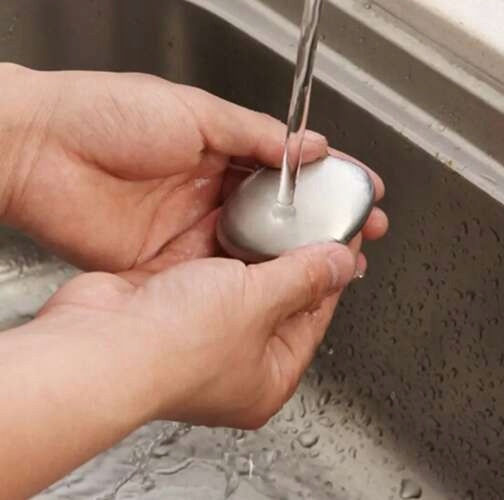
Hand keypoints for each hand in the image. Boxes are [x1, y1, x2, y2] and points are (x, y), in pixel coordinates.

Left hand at [0, 64, 386, 273]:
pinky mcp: (169, 261)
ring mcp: (192, 230)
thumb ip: (254, 135)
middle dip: (320, 226)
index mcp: (221, 152)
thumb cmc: (107, 115)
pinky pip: (217, 274)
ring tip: (332, 264)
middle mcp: (211, 194)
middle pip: (277, 215)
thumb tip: (307, 146)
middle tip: (360, 234)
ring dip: (290, 258)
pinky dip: (247, 281)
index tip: (363, 189)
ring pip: (252, 248)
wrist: (42, 153)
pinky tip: (277, 284)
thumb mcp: (194, 112)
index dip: (327, 181)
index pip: (287, 171)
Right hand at [40, 239, 361, 429]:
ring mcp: (198, 327)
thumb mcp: (259, 305)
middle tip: (310, 219)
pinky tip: (229, 211)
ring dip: (252, 243)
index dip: (331, 273)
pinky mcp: (168, 299)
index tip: (341, 239)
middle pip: (276, 293)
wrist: (97, 345)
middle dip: (292, 254)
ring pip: (237, 275)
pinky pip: (201, 262)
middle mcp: (233, 356)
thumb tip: (341, 264)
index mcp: (267, 375)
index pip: (314, 314)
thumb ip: (303, 278)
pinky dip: (215, 238)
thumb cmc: (175, 349)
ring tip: (274, 208)